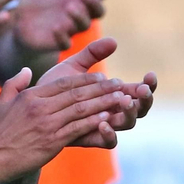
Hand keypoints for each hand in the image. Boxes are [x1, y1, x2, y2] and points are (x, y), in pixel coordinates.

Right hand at [0, 65, 137, 179]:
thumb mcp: (2, 102)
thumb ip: (15, 83)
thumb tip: (26, 70)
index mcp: (32, 95)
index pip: (64, 83)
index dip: (85, 79)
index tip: (100, 77)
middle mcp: (41, 106)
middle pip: (77, 93)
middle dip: (101, 88)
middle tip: (119, 85)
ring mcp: (48, 123)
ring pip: (81, 109)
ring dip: (104, 103)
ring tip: (121, 98)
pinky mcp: (53, 140)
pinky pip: (79, 127)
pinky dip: (95, 121)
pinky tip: (109, 118)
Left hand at [11, 0, 107, 52]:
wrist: (20, 19)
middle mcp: (80, 12)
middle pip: (98, 11)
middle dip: (93, 2)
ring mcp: (70, 27)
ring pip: (83, 25)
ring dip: (80, 17)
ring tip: (70, 7)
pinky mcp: (56, 41)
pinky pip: (65, 43)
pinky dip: (62, 36)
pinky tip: (56, 27)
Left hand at [39, 38, 154, 148]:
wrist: (33, 110)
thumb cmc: (56, 88)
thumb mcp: (74, 67)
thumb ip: (92, 53)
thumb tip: (113, 41)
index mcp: (114, 93)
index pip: (139, 90)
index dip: (148, 84)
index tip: (150, 75)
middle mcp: (113, 110)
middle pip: (140, 109)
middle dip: (145, 100)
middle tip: (143, 90)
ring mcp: (104, 126)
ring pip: (128, 124)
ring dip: (129, 113)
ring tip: (125, 101)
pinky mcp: (91, 138)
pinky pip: (109, 142)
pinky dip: (109, 133)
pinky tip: (103, 122)